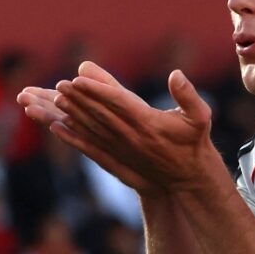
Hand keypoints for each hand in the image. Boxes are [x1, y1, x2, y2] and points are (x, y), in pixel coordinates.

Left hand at [43, 61, 221, 194]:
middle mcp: (132, 138)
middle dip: (79, 100)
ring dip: (72, 115)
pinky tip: (56, 128)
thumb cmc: (194, 143)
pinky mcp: (115, 159)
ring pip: (92, 129)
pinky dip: (72, 138)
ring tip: (54, 99)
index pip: (118, 103)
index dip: (97, 91)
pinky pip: (90, 148)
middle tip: (59, 85)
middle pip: (100, 115)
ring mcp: (121, 150)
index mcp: (149, 124)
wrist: (188, 179)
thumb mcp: (199, 117)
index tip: (78, 79)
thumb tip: (176, 74)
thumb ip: (188, 96)